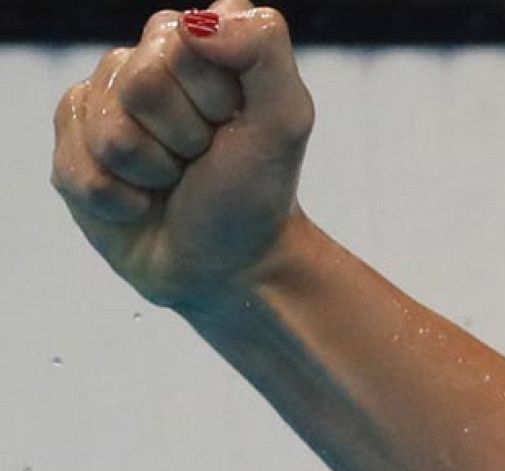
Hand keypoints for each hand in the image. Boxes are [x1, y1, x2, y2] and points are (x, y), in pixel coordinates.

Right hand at [51, 2, 313, 311]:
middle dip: (184, 136)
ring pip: (110, 131)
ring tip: (174, 179)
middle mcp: (144, 60)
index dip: (216, 94)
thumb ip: (263, 51)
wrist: (227, 264)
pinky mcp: (71, 147)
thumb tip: (197, 23)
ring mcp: (101, 103)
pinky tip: (141, 202)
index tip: (236, 121)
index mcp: (197, 42)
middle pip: (140, 82)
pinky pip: (80, 170)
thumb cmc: (256, 189)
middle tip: (203, 156)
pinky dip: (123, 201)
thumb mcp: (285, 119)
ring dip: (155, 171)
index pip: (185, 38)